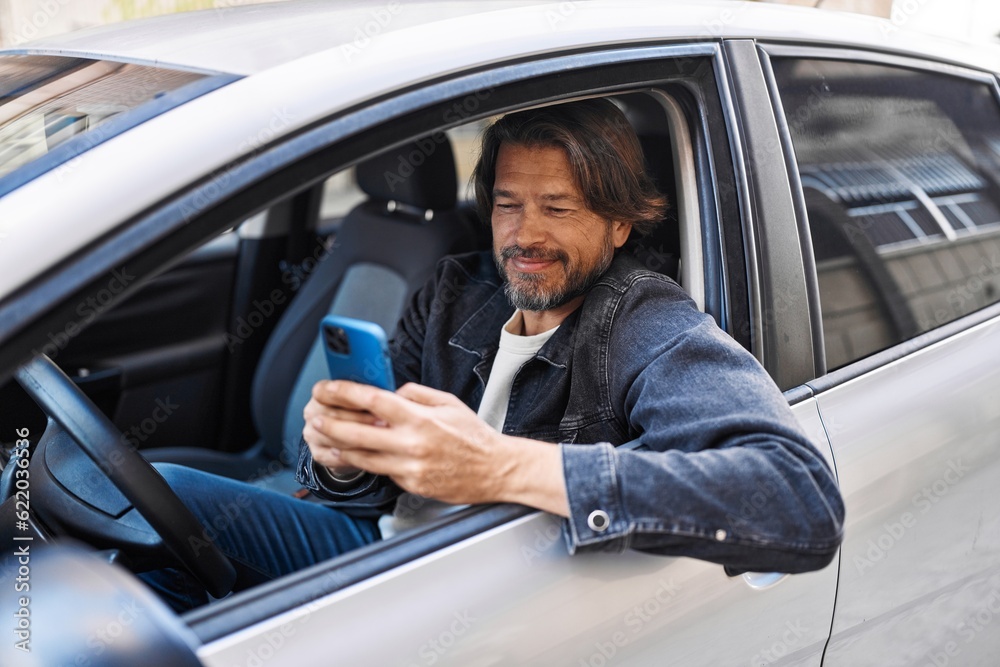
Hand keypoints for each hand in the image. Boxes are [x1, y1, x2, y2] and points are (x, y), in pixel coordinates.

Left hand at [302, 380, 568, 513]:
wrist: (496, 470)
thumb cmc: (473, 436)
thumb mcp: (447, 402)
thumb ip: (414, 394)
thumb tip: (388, 394)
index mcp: (420, 418)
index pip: (373, 401)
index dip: (344, 393)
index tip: (326, 388)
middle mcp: (412, 444)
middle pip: (357, 433)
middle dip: (330, 423)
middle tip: (314, 416)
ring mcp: (410, 467)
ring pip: (361, 458)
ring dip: (335, 447)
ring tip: (319, 438)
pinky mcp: (411, 485)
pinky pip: (379, 472)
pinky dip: (360, 463)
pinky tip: (345, 456)